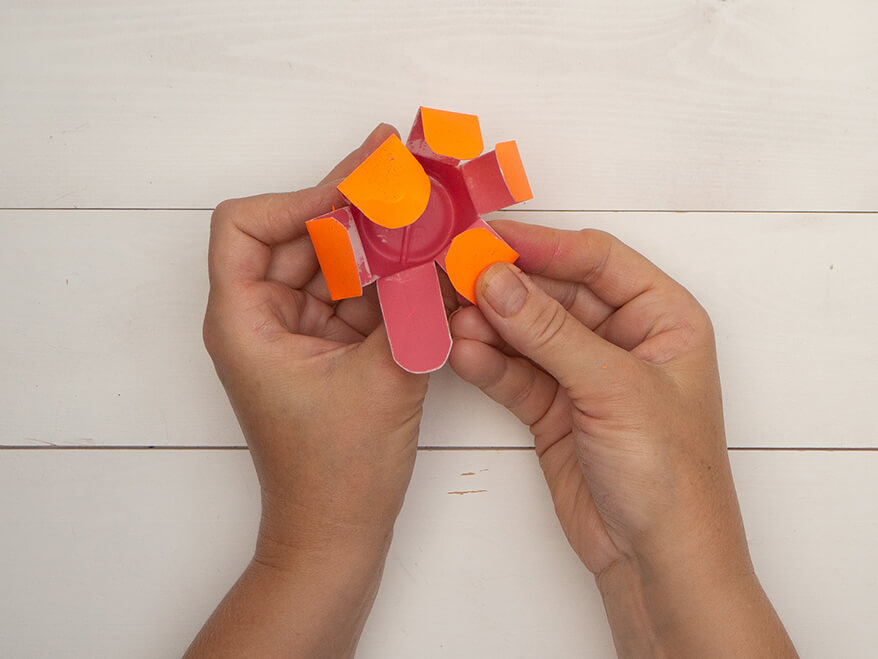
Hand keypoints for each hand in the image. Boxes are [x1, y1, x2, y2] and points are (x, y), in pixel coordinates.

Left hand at [190, 124, 426, 657]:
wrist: (337, 536)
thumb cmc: (337, 473)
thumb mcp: (384, 375)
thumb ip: (413, 304)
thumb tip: (440, 239)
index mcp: (245, 321)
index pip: (246, 224)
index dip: (300, 198)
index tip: (359, 192)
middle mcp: (263, 318)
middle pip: (298, 236)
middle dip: (354, 208)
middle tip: (406, 172)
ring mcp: (298, 332)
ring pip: (333, 263)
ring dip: (378, 241)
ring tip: (427, 211)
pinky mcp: (328, 349)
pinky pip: (356, 296)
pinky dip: (390, 279)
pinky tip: (428, 261)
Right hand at [450, 221, 795, 656]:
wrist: (656, 560)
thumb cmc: (671, 474)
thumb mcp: (615, 389)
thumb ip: (550, 332)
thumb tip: (496, 281)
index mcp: (663, 318)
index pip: (597, 260)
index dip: (543, 246)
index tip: (490, 239)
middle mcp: (624, 339)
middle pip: (555, 293)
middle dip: (508, 286)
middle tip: (457, 274)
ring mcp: (585, 374)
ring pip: (528, 333)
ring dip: (491, 325)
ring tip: (451, 317)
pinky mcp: (554, 408)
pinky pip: (515, 373)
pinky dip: (488, 363)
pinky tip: (461, 352)